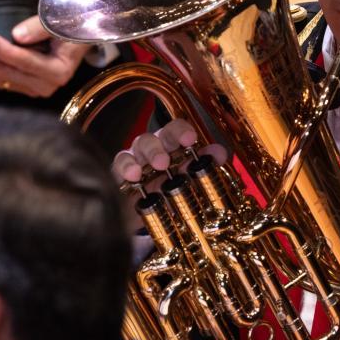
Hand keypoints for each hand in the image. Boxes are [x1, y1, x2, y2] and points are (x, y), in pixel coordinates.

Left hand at [0, 15, 90, 97]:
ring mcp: (31, 88)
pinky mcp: (19, 86)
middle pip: (8, 75)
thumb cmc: (69, 28)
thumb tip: (16, 35)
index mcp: (58, 71)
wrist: (76, 39)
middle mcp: (45, 85)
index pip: (26, 62)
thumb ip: (40, 27)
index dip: (5, 51)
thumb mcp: (60, 22)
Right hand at [112, 118, 227, 185]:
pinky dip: (124, 168)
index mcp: (174, 143)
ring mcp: (136, 156)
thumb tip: (219, 153)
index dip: (182, 131)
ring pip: (136, 148)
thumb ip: (206, 164)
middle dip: (158, 149)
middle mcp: (155, 145)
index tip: (190, 140)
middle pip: (154, 137)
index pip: (176, 129)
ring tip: (139, 173)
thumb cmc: (175, 185)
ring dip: (138, 160)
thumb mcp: (191, 177)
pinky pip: (119, 164)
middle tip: (163, 163)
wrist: (155, 210)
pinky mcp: (121, 171)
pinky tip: (129, 177)